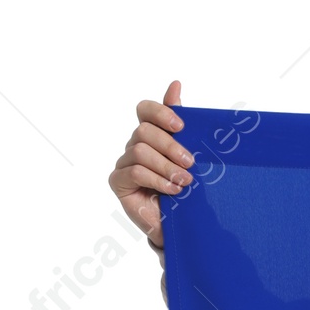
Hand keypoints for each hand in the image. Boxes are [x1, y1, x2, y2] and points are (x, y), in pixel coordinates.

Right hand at [107, 79, 192, 254]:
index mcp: (151, 135)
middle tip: (190, 163)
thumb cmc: (186, 189)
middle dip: (170, 146)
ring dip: (166, 167)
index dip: (160, 112)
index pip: (145, 110)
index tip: (181, 126)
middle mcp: (135, 146)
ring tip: (185, 182)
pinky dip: (158, 180)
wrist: (182, 225)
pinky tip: (173, 190)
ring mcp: (125, 164)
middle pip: (144, 131)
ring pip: (140, 151)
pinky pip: (136, 172)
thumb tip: (175, 84)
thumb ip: (181, 124)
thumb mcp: (189, 155)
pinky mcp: (119, 182)